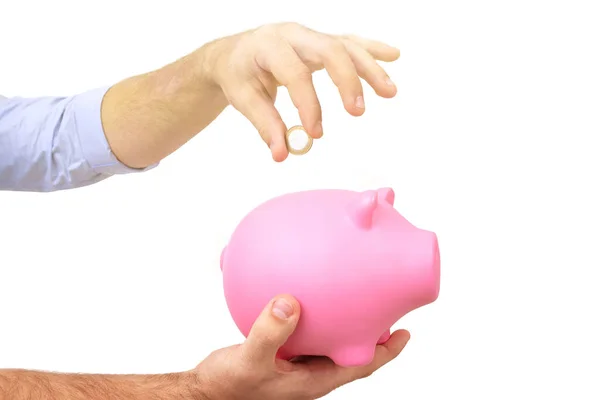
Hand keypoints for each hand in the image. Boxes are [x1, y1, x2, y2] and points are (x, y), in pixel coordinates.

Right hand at [192, 294, 409, 399]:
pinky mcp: (280, 353)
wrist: (204, 392)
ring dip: (343, 324)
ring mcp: (294, 364)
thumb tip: (289, 302)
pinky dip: (311, 316)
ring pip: (328, 342)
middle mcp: (308, 372)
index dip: (386, 353)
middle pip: (350, 353)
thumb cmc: (227, 387)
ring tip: (352, 298)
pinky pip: (304, 333)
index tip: (405, 333)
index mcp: (313, 380)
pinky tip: (301, 295)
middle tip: (384, 309)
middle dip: (370, 335)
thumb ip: (268, 333)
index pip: (360, 366)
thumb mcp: (248, 360)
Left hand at [203, 22, 399, 161]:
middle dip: (347, 80)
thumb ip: (265, 125)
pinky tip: (393, 56)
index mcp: (268, 45)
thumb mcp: (243, 99)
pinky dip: (371, 50)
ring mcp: (310, 35)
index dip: (308, 104)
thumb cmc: (239, 74)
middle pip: (328, 50)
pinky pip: (350, 42)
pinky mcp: (321, 41)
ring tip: (389, 92)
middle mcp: (293, 34)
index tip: (315, 134)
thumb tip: (282, 154)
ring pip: (345, 45)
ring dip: (369, 68)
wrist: (235, 54)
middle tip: (357, 113)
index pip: (294, 73)